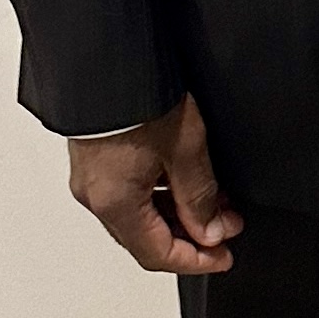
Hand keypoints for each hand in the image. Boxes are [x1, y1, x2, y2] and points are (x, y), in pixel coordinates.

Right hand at [67, 94, 241, 275]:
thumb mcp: (185, 149)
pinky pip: (128, 191)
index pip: (156, 254)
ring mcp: (91, 177)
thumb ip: (200, 197)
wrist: (106, 55)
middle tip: (227, 225)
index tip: (225, 256)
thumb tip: (211, 231)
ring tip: (215, 198)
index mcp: (114, 203)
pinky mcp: (93, 156)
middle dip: (191, 236)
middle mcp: (95, 196)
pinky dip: (159, 193)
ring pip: (138, 214)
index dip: (196, 261)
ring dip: (177, 214)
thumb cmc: (138, 96)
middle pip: (145, 238)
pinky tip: (185, 178)